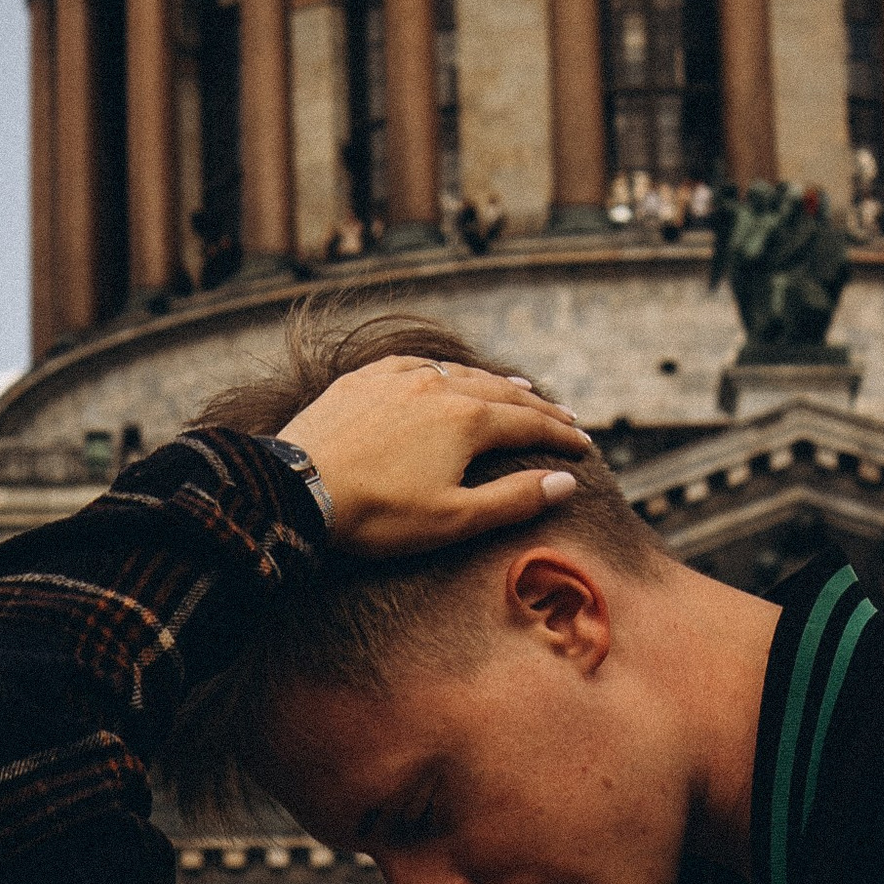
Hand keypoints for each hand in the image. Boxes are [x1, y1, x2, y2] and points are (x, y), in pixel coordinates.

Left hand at [283, 354, 586, 559]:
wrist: (297, 490)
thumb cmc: (378, 513)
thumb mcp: (455, 518)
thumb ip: (514, 499)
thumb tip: (565, 482)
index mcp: (467, 419)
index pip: (530, 423)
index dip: (562, 436)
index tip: (585, 448)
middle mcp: (438, 386)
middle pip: (503, 393)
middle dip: (539, 407)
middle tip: (566, 418)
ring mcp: (398, 378)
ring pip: (461, 373)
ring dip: (496, 383)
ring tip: (521, 388)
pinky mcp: (362, 379)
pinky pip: (415, 365)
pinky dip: (444, 370)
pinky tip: (445, 374)